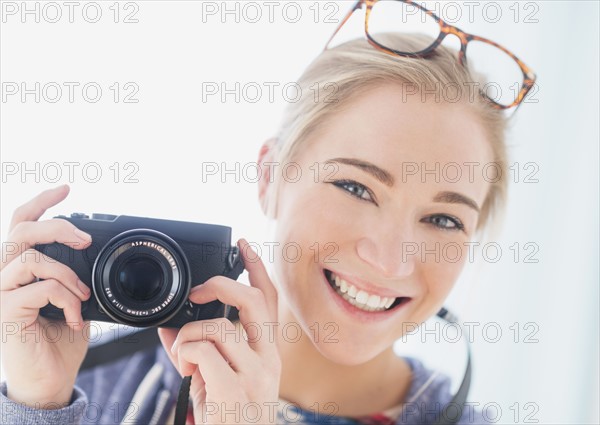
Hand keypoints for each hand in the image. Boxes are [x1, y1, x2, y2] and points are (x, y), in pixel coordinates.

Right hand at [1, 185, 92, 407]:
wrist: (51, 378)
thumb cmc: (60, 339)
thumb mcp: (73, 297)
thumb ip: (72, 273)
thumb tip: (89, 250)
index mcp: (20, 268)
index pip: (21, 224)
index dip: (41, 202)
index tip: (66, 188)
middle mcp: (4, 276)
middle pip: (20, 231)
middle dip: (58, 227)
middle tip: (85, 240)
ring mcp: (0, 293)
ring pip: (32, 258)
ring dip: (68, 274)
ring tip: (82, 295)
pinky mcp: (4, 312)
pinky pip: (40, 288)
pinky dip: (67, 298)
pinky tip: (74, 316)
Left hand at [158, 239, 280, 424]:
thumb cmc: (229, 416)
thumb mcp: (215, 377)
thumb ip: (197, 348)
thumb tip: (169, 325)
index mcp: (267, 351)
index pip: (269, 299)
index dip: (257, 268)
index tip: (243, 244)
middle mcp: (268, 358)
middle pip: (252, 300)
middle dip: (220, 285)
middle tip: (196, 293)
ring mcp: (255, 373)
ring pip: (219, 326)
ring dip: (190, 336)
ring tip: (183, 355)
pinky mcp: (236, 389)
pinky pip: (203, 350)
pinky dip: (186, 353)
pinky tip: (187, 371)